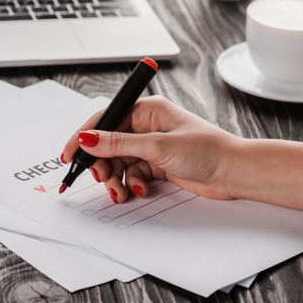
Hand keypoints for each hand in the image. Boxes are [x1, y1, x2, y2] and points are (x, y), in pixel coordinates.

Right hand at [61, 96, 242, 202]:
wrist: (233, 172)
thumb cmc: (205, 149)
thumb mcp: (156, 146)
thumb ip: (118, 144)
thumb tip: (87, 138)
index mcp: (146, 110)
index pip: (105, 120)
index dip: (84, 137)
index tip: (68, 155)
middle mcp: (146, 126)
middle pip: (109, 145)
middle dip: (103, 165)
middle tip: (103, 180)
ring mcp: (152, 146)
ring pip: (120, 162)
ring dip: (117, 179)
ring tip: (122, 192)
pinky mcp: (158, 164)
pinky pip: (133, 173)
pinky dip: (132, 184)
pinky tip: (141, 189)